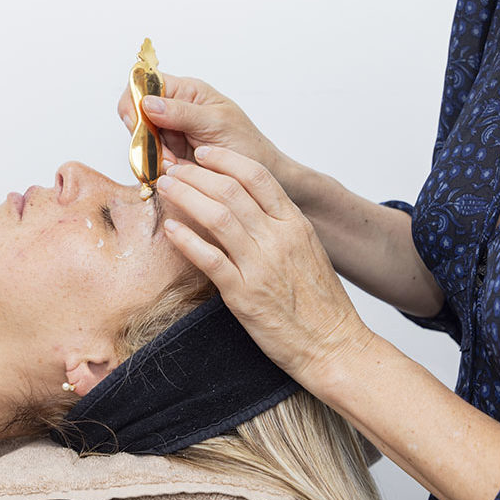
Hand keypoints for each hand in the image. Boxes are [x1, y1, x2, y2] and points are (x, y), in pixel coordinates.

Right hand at [118, 74, 282, 175]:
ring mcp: (169, 133)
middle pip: (136, 113)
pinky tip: (174, 171)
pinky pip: (148, 159)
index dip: (136, 101)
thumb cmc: (246, 144)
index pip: (145, 83)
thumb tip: (148, 102)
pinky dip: (155, 167)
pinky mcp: (168, 155)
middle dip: (143, 135)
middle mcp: (174, 109)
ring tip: (175, 165)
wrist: (257, 178)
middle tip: (164, 154)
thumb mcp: (217, 122)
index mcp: (187, 91)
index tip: (140, 123)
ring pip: (139, 139)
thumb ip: (182, 112)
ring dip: (151, 155)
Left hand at [155, 146, 374, 384]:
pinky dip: (186, 240)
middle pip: (230, 190)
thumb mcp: (307, 251)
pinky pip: (209, 259)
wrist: (334, 345)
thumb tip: (250, 207)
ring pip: (217, 216)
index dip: (225, 159)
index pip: (257, 176)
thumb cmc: (320, 303)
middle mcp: (278, 239)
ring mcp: (260, 266)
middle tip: (172, 167)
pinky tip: (170, 229)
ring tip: (165, 188)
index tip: (202, 153)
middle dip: (195, 174)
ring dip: (185, 197)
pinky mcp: (244, 295)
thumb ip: (280, 227)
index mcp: (295, 225)